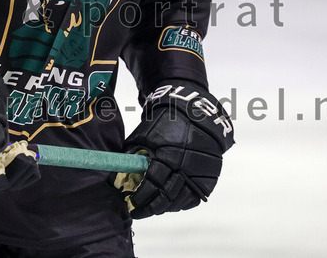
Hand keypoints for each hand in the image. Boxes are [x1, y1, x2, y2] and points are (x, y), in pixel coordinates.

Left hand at [115, 81, 233, 218]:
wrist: (196, 113)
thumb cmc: (165, 122)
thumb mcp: (146, 134)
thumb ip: (134, 154)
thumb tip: (118, 173)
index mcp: (167, 156)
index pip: (151, 185)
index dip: (140, 197)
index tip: (130, 204)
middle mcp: (184, 168)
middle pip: (165, 198)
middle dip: (150, 208)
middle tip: (138, 212)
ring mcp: (198, 175)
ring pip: (179, 202)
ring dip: (164, 208)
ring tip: (152, 208)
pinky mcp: (208, 178)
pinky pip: (193, 199)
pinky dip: (180, 203)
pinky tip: (169, 203)